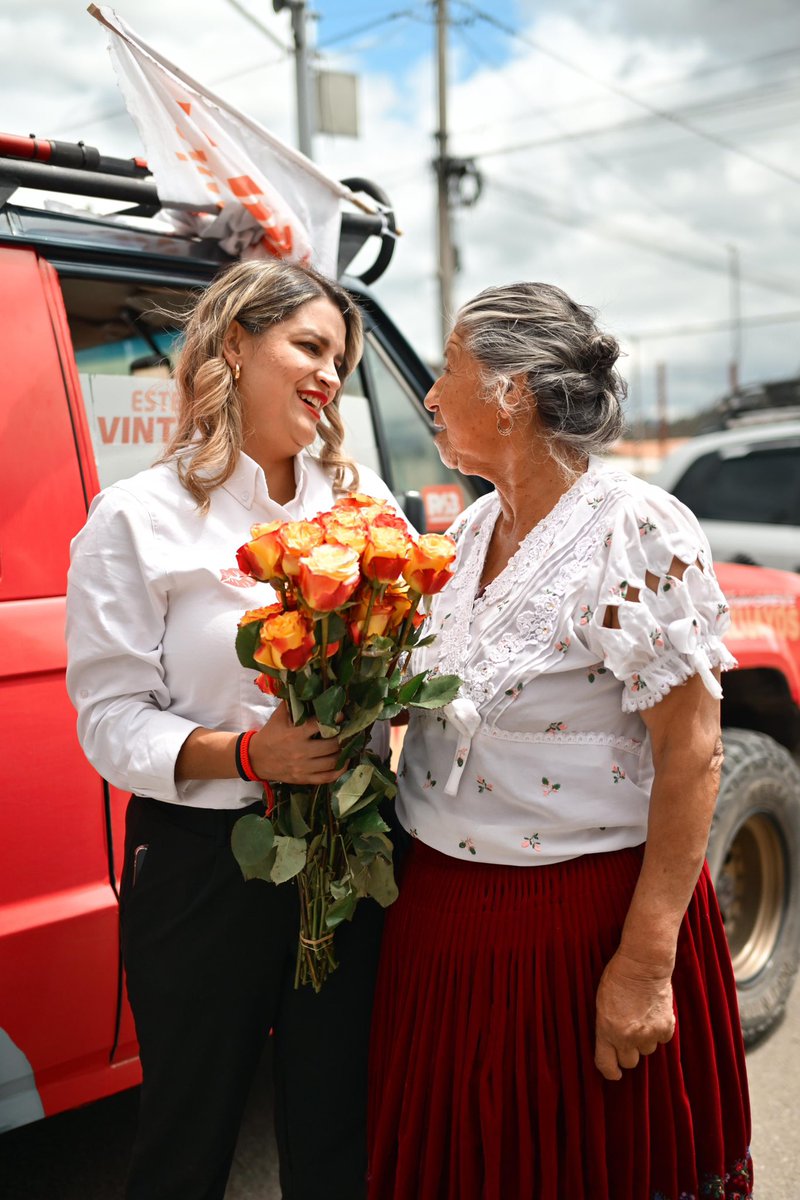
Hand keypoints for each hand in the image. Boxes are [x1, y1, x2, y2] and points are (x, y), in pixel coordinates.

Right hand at [248, 703, 344, 784]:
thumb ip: (292, 703)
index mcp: (295, 734)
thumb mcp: (278, 717)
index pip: (320, 725)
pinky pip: (326, 778)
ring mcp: (303, 767)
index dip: (334, 720)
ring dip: (343, 754)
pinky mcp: (304, 779)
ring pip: (331, 762)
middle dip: (343, 738)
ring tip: (348, 745)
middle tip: (348, 732)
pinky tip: (344, 763)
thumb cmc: (270, 735)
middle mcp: (301, 751)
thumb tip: (304, 687)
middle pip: (331, 745)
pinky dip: (339, 771)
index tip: (341, 716)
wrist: (255, 758)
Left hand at [594, 950, 674, 1080]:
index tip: (614, 1073)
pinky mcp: (665, 1028)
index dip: (610, 1072)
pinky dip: (659, 1031)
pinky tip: (653, 1014)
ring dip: (644, 1040)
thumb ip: (606, 1027)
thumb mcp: (602, 1004)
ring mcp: (648, 1034)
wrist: (643, 965)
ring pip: (647, 1051)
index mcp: (607, 1030)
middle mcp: (627, 1037)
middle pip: (629, 1062)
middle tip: (628, 1038)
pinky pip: (662, 1039)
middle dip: (627, 1052)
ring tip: (641, 1018)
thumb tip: (610, 1044)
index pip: (606, 1064)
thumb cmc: (618, 979)